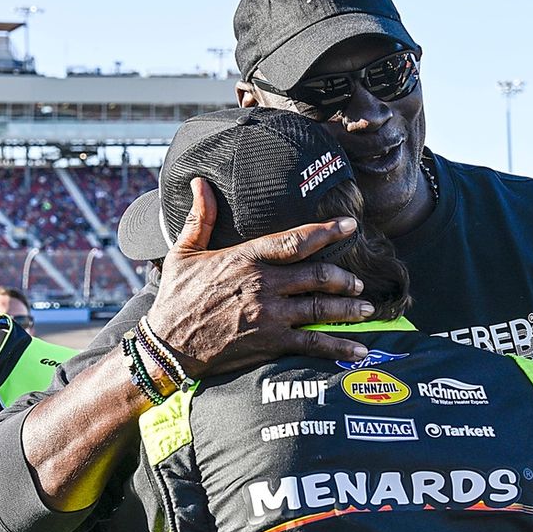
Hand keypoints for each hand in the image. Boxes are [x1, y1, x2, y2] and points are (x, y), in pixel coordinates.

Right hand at [147, 177, 371, 377]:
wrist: (167, 345)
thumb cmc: (175, 297)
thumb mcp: (184, 252)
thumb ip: (201, 218)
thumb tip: (200, 182)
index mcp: (245, 258)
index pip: (295, 240)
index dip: (326, 231)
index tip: (350, 225)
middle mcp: (263, 284)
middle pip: (317, 276)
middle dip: (344, 278)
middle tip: (357, 281)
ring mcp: (269, 315)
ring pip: (321, 308)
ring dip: (348, 308)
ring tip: (365, 309)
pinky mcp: (270, 343)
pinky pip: (313, 343)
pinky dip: (339, 346)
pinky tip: (358, 349)